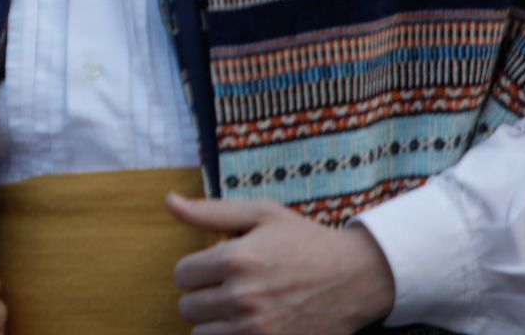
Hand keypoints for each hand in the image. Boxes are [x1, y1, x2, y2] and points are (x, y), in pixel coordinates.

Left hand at [167, 194, 394, 334]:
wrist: (356, 278)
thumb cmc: (305, 241)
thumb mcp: (260, 214)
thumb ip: (210, 212)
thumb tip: (169, 202)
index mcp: (236, 259)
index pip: (181, 275)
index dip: (194, 269)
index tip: (213, 268)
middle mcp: (243, 297)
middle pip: (188, 307)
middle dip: (201, 295)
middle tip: (225, 288)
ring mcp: (258, 329)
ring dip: (213, 322)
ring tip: (235, 308)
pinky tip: (244, 325)